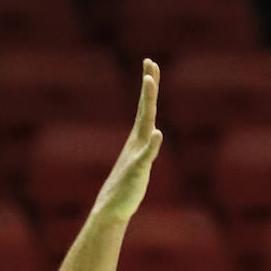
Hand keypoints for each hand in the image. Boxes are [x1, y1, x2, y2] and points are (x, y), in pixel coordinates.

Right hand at [92, 60, 162, 221]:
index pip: (146, 108)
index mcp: (138, 138)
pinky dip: (152, 144)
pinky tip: (157, 134)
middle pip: (145, 109)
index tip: (149, 65)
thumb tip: (155, 134)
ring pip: (145, 123)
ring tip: (150, 82)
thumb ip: (148, 149)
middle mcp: (137, 141)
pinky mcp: (138, 170)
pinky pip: (146, 155)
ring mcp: (137, 154)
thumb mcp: (140, 165)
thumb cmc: (126, 188)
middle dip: (149, 86)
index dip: (149, 87)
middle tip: (149, 62)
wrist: (112, 208)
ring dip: (148, 102)